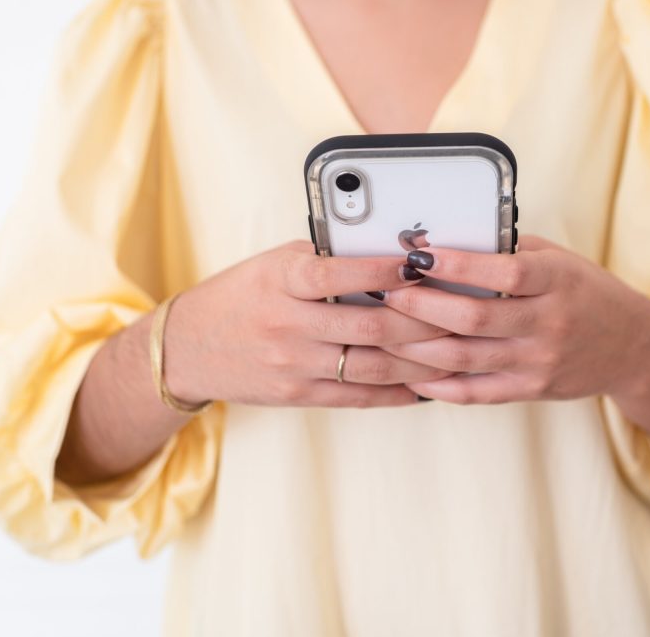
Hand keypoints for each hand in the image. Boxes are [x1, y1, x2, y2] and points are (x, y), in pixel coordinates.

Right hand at [163, 241, 453, 407]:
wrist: (189, 347)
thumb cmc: (243, 294)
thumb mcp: (274, 264)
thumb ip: (324, 259)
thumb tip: (391, 252)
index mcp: (280, 281)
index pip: (337, 274)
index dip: (382, 271)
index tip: (421, 264)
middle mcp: (287, 325)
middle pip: (369, 328)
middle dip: (423, 322)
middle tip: (461, 312)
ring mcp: (293, 366)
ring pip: (372, 367)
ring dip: (420, 362)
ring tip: (456, 351)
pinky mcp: (298, 395)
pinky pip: (358, 398)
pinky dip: (397, 393)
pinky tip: (427, 385)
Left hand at [375, 235, 649, 404]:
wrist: (634, 348)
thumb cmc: (585, 293)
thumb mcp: (559, 260)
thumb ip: (509, 248)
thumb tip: (444, 236)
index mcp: (557, 281)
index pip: (505, 271)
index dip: (457, 264)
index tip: (418, 253)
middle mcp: (550, 323)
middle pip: (475, 319)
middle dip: (422, 305)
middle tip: (387, 292)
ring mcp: (540, 362)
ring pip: (467, 358)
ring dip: (418, 346)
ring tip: (385, 331)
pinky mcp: (532, 391)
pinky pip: (477, 393)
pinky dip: (439, 386)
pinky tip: (411, 373)